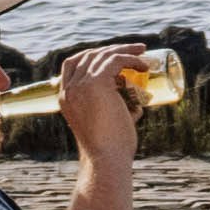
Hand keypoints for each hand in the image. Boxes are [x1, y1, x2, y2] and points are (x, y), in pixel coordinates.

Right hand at [57, 44, 148, 170]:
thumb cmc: (111, 149)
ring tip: (144, 53)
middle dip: (112, 49)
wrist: (106, 160)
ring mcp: (80, 85)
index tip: (114, 56)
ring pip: (103, 55)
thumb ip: (117, 110)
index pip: (73, 64)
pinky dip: (131, 59)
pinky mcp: (96, 84)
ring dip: (125, 50)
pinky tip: (144, 66)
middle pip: (89, 55)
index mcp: (65, 98)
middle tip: (135, 51)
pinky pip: (115, 61)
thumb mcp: (108, 123)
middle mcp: (69, 89)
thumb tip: (137, 103)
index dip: (93, 54)